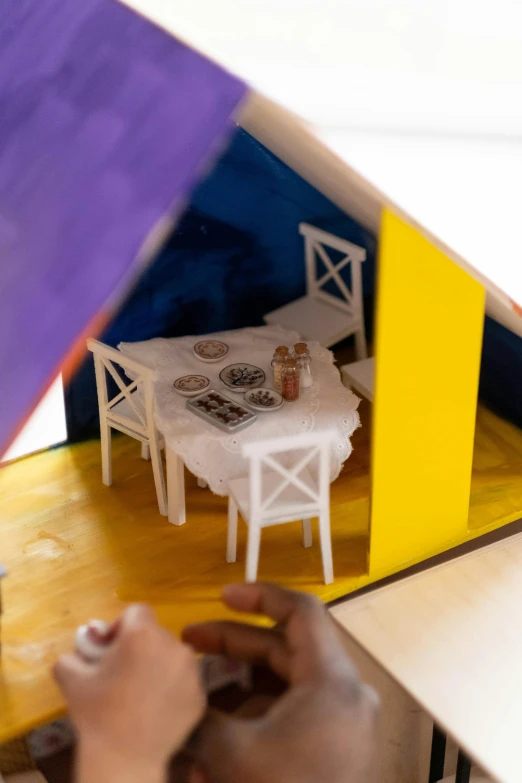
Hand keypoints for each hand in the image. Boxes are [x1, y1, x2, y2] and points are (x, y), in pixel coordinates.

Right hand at [54, 604, 204, 782]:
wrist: (125, 759)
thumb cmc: (97, 715)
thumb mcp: (71, 679)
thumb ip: (72, 655)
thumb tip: (79, 650)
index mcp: (142, 634)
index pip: (136, 610)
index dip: (121, 625)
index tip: (110, 649)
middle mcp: (173, 644)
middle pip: (155, 634)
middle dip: (140, 647)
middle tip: (123, 673)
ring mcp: (192, 670)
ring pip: (173, 656)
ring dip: (158, 665)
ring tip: (141, 693)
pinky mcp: (200, 695)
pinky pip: (184, 681)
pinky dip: (172, 689)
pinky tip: (155, 709)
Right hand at [183, 584, 378, 782]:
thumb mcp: (232, 755)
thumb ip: (199, 717)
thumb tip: (170, 694)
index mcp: (332, 681)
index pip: (301, 612)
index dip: (260, 595)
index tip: (223, 595)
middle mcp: (344, 693)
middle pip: (286, 647)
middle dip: (234, 643)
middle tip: (189, 641)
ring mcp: (342, 721)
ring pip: (285, 682)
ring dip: (239, 682)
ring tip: (195, 688)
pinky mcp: (335, 745)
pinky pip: (292, 712)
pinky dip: (256, 712)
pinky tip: (217, 730)